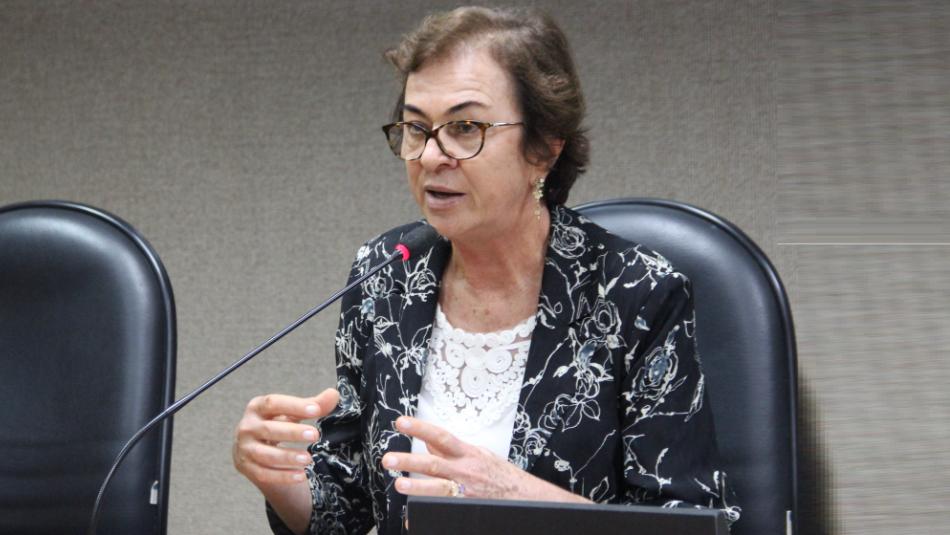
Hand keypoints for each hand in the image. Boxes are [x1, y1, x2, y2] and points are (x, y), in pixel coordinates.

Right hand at [233, 388, 339, 487]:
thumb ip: (314, 404)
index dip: (294, 406)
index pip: (273, 403)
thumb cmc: (277, 424)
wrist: (253, 447)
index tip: (316, 410)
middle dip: (293, 432)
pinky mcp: (247, 468)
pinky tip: (301, 475)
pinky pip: (264, 474)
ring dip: (288, 457)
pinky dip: (283, 476)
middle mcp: (247, 427)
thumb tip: (333, 394)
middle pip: (269, 429)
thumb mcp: (293, 412)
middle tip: (315, 435)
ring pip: (265, 455)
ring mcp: (245, 449)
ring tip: (308, 458)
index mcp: (257, 407)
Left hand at [381, 416, 589, 502]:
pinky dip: (427, 513)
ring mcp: (465, 491)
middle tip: (389, 458)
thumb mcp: (479, 455)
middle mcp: (466, 471)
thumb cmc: (502, 475)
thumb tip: (429, 443)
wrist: (526, 498)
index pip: (441, 436)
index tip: (401, 422)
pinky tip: (413, 516)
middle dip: (410, 460)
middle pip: (434, 463)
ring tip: (399, 484)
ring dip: (417, 487)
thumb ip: (452, 450)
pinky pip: (443, 510)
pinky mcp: (466, 507)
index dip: (420, 428)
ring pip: (438, 488)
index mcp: (468, 454)